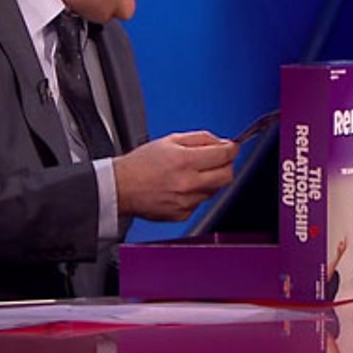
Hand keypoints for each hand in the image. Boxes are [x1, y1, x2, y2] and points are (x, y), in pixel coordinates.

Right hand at [113, 131, 238, 220]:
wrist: (120, 188)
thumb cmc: (141, 164)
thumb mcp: (170, 140)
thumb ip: (200, 139)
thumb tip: (221, 142)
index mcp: (185, 161)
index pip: (224, 155)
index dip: (232, 149)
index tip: (232, 147)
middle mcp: (188, 183)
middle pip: (227, 175)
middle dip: (226, 165)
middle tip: (217, 160)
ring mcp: (186, 201)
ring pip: (215, 190)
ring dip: (211, 179)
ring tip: (192, 173)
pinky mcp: (183, 214)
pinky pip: (200, 202)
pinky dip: (197, 193)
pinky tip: (182, 187)